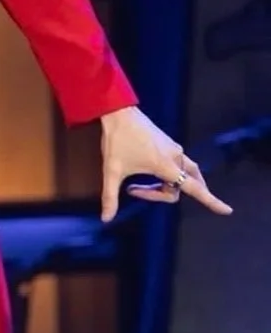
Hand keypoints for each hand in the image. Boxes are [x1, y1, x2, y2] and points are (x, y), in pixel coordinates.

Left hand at [99, 106, 231, 221]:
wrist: (119, 113)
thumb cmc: (116, 141)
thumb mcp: (111, 171)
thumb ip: (110, 197)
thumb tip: (105, 219)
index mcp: (167, 166)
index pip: (195, 189)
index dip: (211, 201)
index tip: (227, 211)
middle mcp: (177, 157)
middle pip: (183, 186)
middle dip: (162, 194)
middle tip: (133, 190)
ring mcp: (175, 149)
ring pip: (181, 175)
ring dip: (163, 185)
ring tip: (137, 185)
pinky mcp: (170, 144)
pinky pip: (177, 165)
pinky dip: (164, 174)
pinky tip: (144, 169)